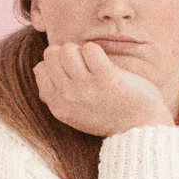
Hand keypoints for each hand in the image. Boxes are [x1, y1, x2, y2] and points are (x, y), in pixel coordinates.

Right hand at [33, 42, 172, 136]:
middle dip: (67, 53)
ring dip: (82, 50)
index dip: (56, 63)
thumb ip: (55, 96)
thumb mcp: (73, 114)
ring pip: (68, 49)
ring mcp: (85, 87)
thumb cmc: (109, 117)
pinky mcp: (105, 77)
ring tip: (94, 63)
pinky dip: (97, 51)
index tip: (72, 70)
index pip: (40, 69)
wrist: (139, 129)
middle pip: (52, 54)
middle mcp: (67, 97)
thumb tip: (39, 69)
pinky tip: (105, 63)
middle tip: (84, 64)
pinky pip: (90, 49)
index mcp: (57, 106)